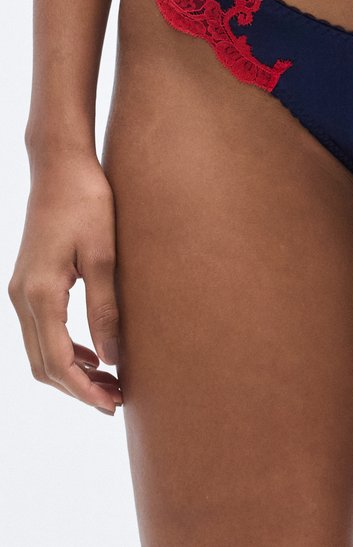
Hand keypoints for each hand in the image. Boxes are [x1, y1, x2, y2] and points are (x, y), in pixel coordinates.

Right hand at [8, 147, 122, 415]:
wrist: (59, 165)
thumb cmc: (86, 200)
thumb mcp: (104, 253)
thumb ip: (106, 307)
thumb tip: (111, 358)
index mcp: (40, 293)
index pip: (58, 362)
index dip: (84, 391)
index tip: (113, 404)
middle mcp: (21, 296)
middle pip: (43, 365)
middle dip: (77, 389)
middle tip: (117, 399)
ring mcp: (20, 289)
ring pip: (38, 350)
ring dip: (70, 371)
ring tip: (110, 380)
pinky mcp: (27, 280)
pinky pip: (40, 330)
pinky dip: (63, 349)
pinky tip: (93, 351)